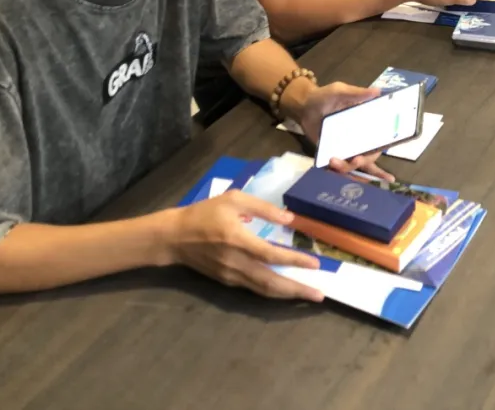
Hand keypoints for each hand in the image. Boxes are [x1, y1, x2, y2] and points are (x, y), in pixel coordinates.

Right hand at [168, 190, 322, 300]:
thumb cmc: (205, 213)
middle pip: (271, 282)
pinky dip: (272, 291)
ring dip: (288, 295)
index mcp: (238, 239)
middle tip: (320, 295)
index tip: (315, 264)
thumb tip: (289, 218)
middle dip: (297, 290)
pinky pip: (254, 288)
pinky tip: (286, 289)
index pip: (271, 254)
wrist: (174, 237)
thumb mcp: (234, 199)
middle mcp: (236, 262)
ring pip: (263, 290)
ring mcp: (231, 275)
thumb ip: (263, 208)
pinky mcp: (227, 281)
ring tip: (309, 296)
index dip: (294, 260)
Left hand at [295, 82, 395, 180]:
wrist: (303, 106)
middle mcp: (359, 136)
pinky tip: (329, 166)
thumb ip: (357, 93)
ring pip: (353, 163)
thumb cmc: (323, 96)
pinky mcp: (333, 151)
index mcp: (365, 123)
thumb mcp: (339, 91)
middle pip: (368, 156)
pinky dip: (337, 169)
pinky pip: (339, 165)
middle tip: (354, 161)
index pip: (380, 139)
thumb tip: (378, 91)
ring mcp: (346, 146)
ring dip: (347, 167)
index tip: (373, 152)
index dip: (379, 148)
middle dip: (363, 162)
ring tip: (333, 162)